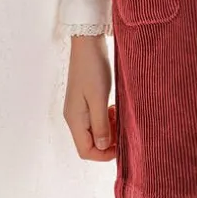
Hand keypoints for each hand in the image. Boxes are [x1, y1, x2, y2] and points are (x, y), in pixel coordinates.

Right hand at [63, 34, 116, 160]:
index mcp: (74, 119)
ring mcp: (78, 108)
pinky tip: (113, 108)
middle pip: (89, 143)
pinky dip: (106, 118)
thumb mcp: (99, 98)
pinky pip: (95, 119)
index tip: (121, 146)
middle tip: (122, 128)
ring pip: (93, 131)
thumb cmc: (93, 68)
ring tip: (118, 116)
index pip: (85, 151)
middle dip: (107, 141)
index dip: (103, 154)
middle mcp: (74, 117)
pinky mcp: (85, 99)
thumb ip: (101, 124)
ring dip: (108, 129)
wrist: (87, 43)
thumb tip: (103, 147)